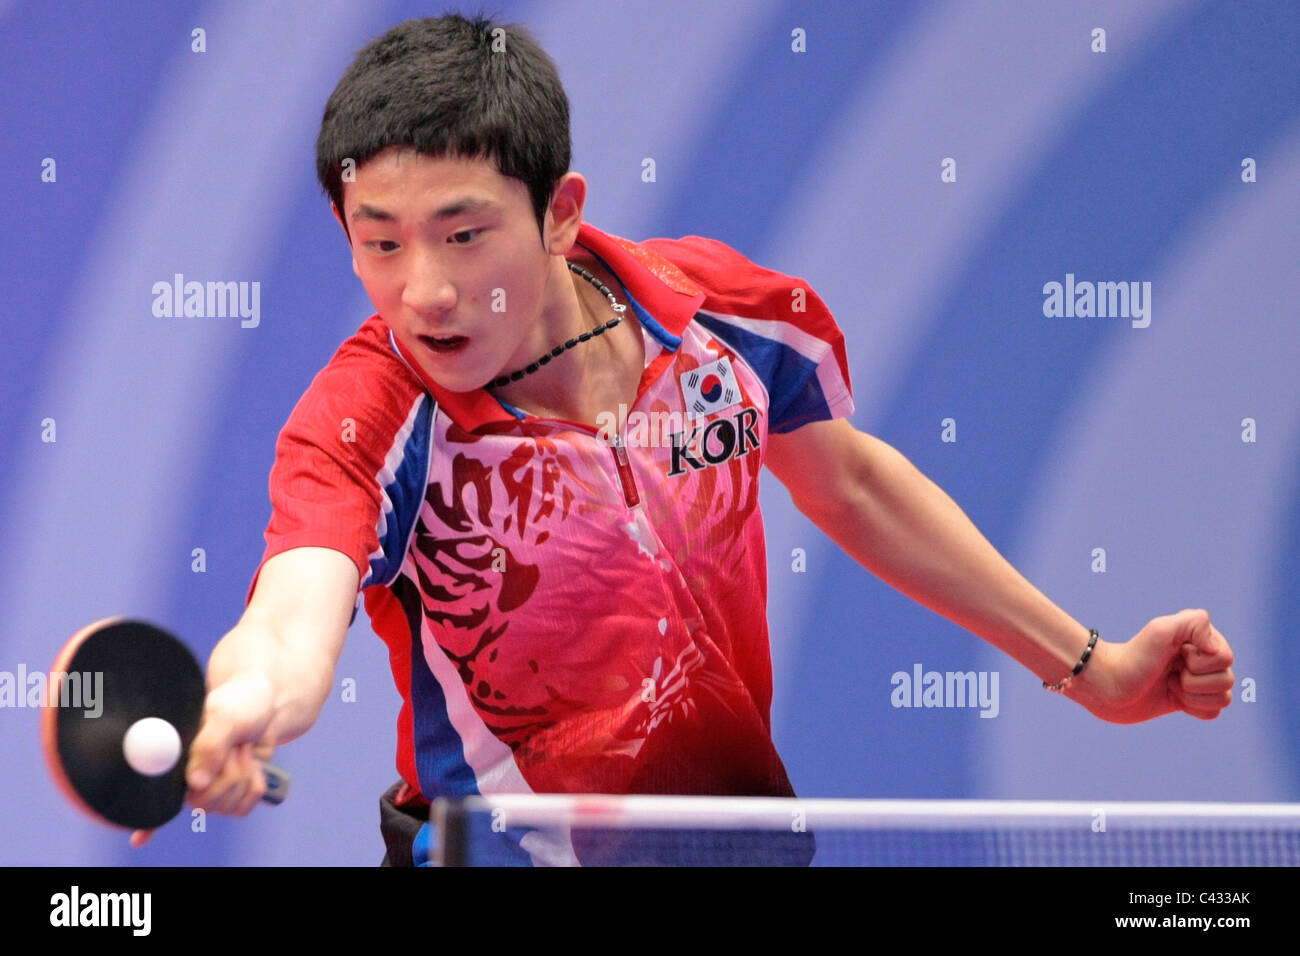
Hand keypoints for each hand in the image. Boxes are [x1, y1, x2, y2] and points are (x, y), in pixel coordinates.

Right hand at [130, 671, 276, 847]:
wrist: (264, 701)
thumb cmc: (238, 702)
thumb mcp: (225, 716)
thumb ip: (209, 746)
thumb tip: (195, 784)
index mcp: (174, 759)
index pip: (159, 794)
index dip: (149, 820)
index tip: (141, 836)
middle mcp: (188, 777)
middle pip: (205, 803)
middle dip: (229, 775)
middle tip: (235, 747)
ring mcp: (211, 786)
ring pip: (228, 805)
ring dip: (244, 775)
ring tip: (242, 748)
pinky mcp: (232, 791)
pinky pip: (246, 804)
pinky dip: (256, 783)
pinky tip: (252, 765)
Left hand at [1064, 609, 1234, 723]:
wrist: (1109, 685)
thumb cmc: (1133, 657)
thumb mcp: (1160, 631)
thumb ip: (1194, 624)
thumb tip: (1216, 648)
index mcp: (1201, 638)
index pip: (1225, 658)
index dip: (1199, 663)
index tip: (1174, 656)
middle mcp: (1203, 657)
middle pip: (1227, 680)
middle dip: (1194, 682)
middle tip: (1168, 673)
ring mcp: (1198, 680)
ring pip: (1224, 698)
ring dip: (1193, 696)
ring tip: (1169, 685)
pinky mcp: (1191, 700)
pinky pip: (1214, 712)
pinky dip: (1195, 708)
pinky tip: (1175, 699)